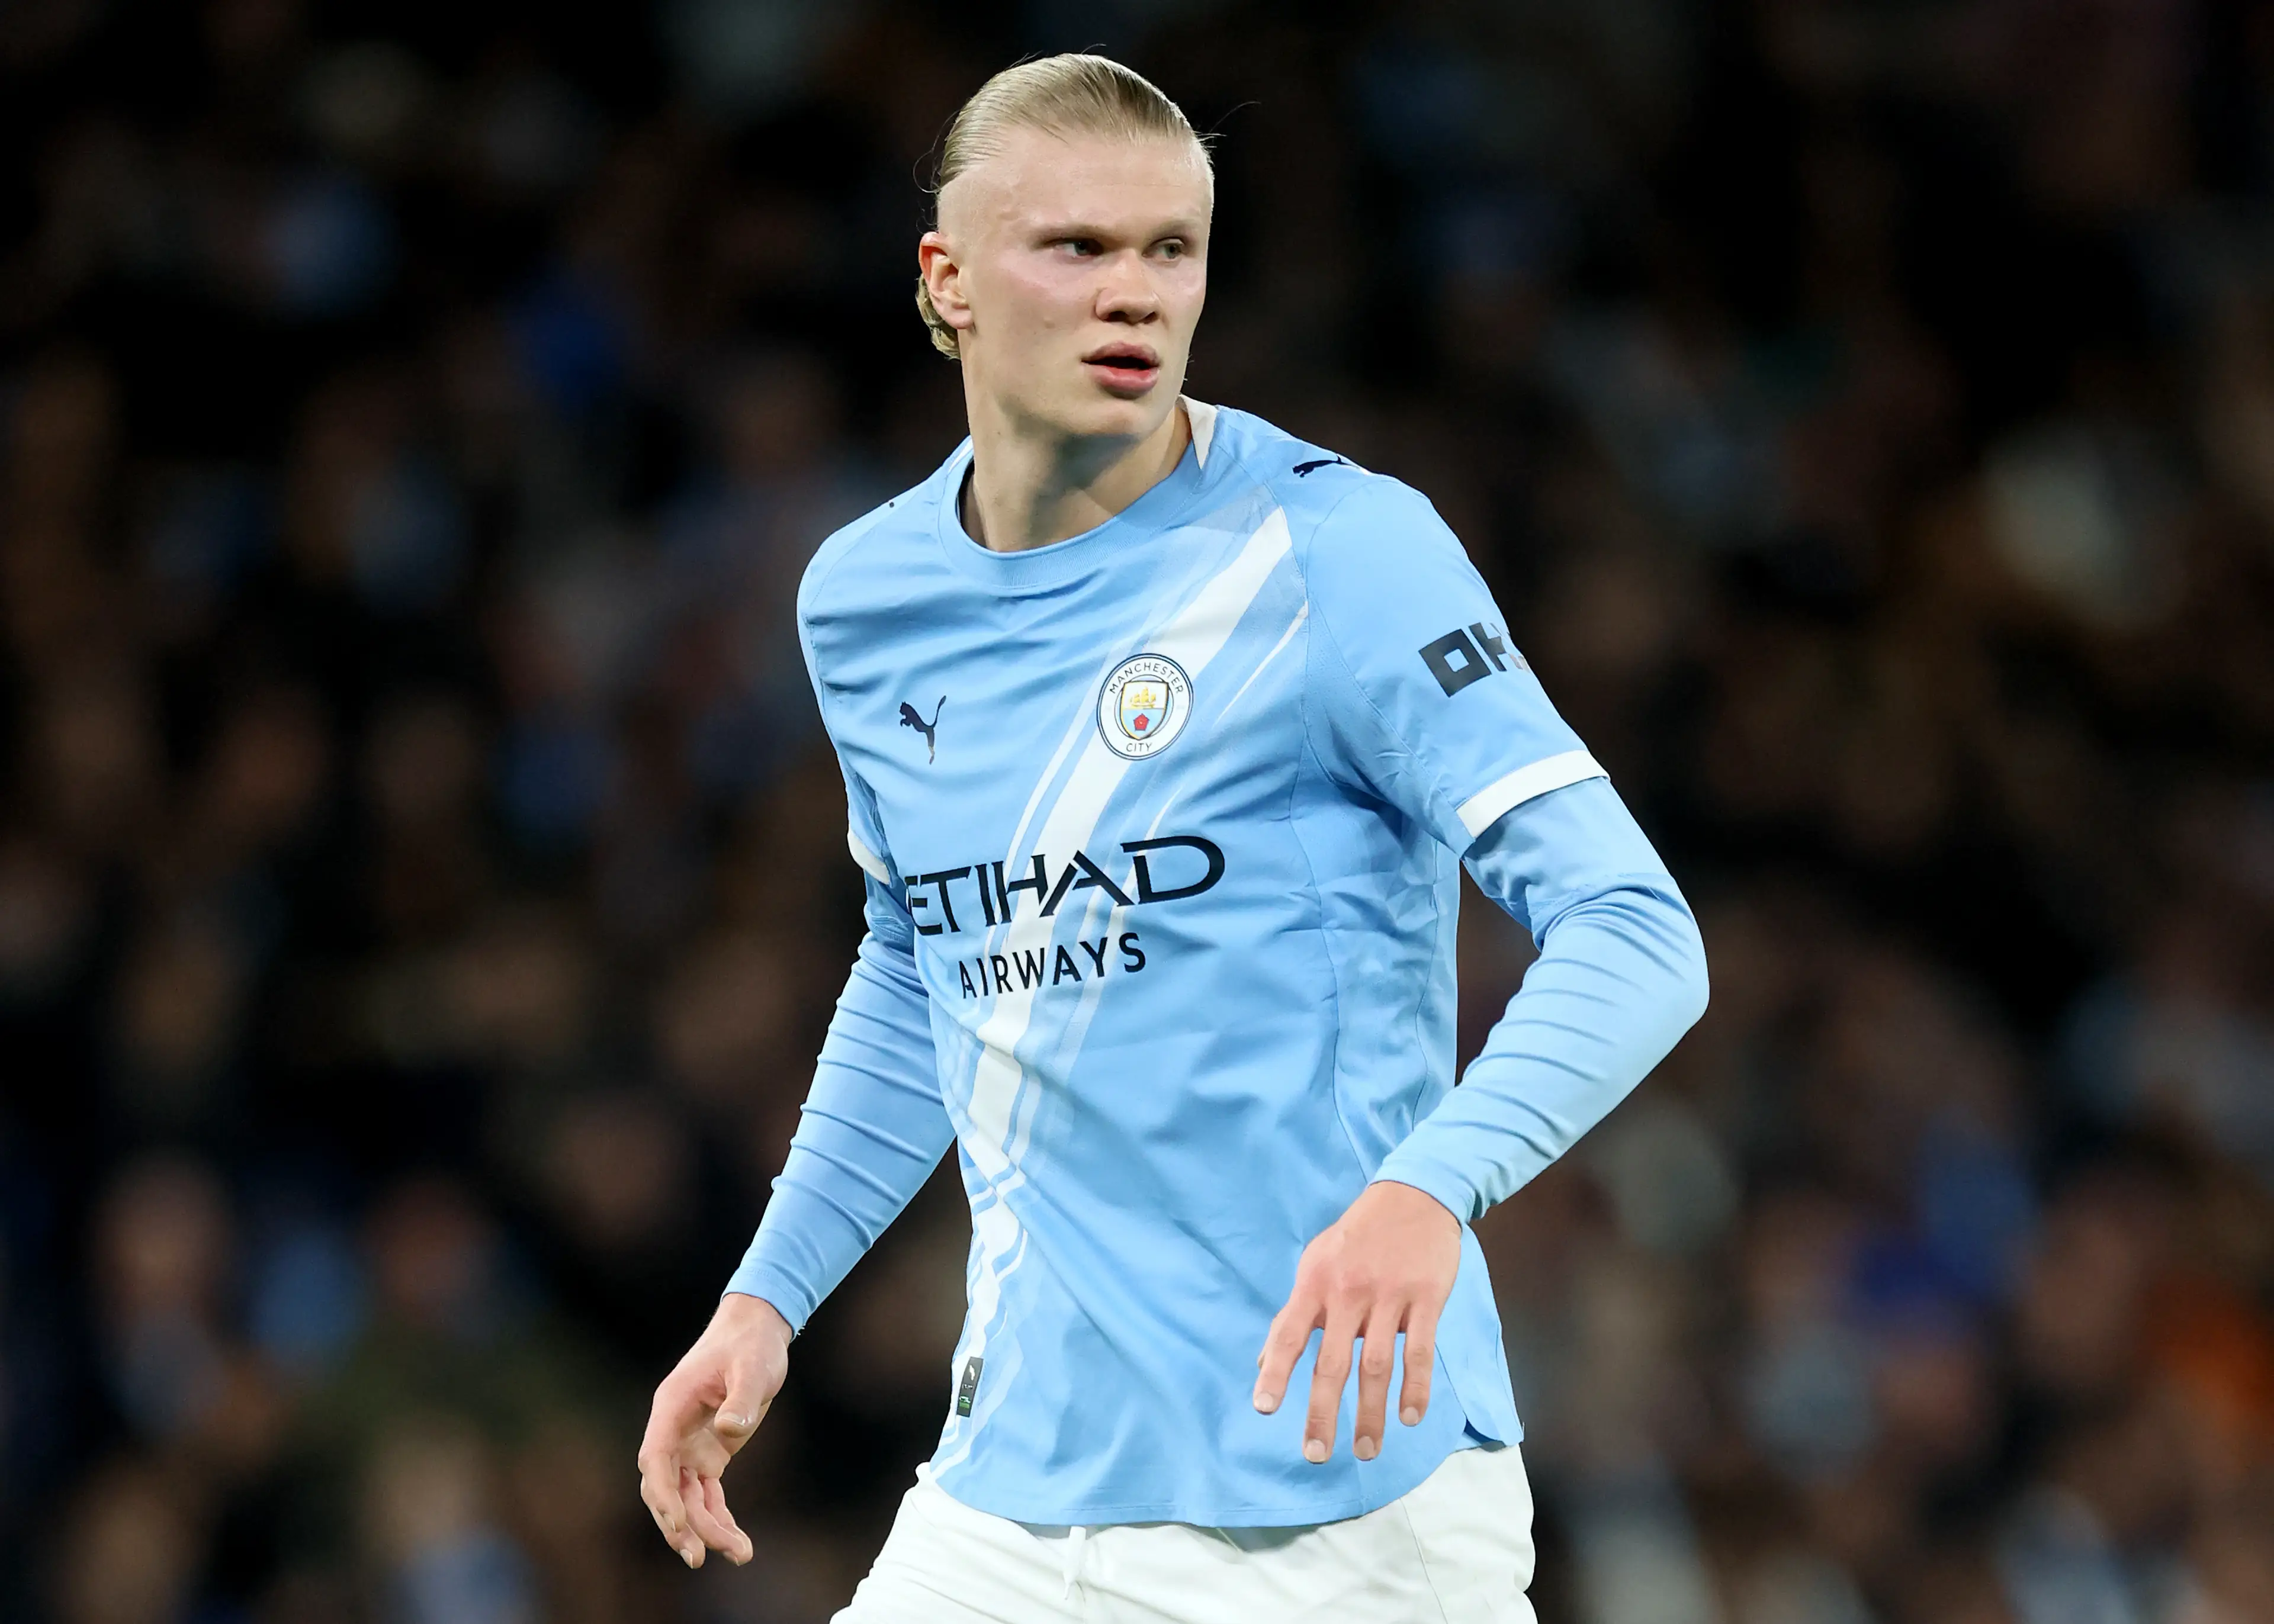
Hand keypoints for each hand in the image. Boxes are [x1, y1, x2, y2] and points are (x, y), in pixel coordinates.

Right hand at [637, 1292, 791, 1567]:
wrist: (757, 1330)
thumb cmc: (750, 1344)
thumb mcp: (752, 1366)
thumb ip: (741, 1398)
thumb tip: (730, 1430)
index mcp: (672, 1407)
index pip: (655, 1458)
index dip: (662, 1493)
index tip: (679, 1521)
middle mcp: (674, 1431)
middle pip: (665, 1487)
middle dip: (679, 1524)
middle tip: (699, 1557)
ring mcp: (690, 1445)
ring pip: (686, 1497)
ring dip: (704, 1528)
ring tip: (738, 1554)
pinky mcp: (710, 1454)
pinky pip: (707, 1494)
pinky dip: (718, 1517)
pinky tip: (736, 1542)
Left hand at [1252, 1181, 1460, 1463]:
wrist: (1413, 1196)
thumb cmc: (1357, 1237)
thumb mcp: (1316, 1264)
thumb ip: (1295, 1314)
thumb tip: (1265, 1363)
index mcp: (1315, 1283)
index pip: (1289, 1333)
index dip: (1276, 1372)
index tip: (1265, 1409)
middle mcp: (1348, 1292)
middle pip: (1332, 1362)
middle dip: (1322, 1412)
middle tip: (1315, 1454)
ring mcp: (1388, 1296)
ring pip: (1376, 1365)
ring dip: (1371, 1412)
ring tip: (1366, 1451)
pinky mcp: (1425, 1298)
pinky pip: (1419, 1350)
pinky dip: (1415, 1387)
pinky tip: (1409, 1416)